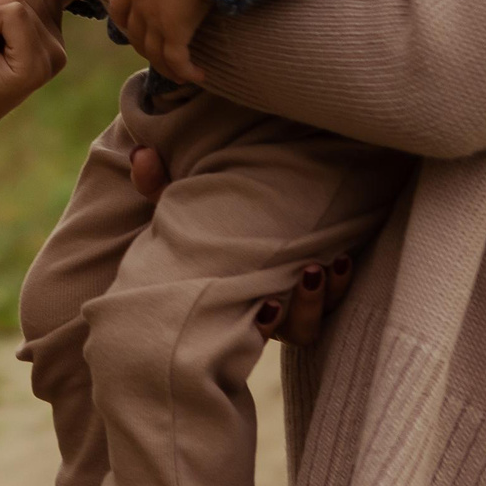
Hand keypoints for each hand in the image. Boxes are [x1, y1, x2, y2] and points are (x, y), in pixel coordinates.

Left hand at [105, 0, 208, 83]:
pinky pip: (177, 60)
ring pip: (154, 52)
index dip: (124, 20)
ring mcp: (157, 20)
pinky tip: (199, 76)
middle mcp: (141, 5)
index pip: (119, 7)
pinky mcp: (176, 32)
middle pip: (136, 35)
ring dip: (166, 65)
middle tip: (162, 53)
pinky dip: (186, 71)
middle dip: (146, 46)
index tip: (131, 28)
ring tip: (181, 72)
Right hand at [128, 146, 355, 341]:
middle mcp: (269, 308)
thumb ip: (159, 187)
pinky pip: (338, 297)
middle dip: (307, 308)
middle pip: (297, 330)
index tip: (270, 305)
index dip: (265, 327)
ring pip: (320, 317)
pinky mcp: (322, 280)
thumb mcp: (179, 209)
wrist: (233, 216)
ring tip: (329, 262)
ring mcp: (297, 299)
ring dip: (327, 294)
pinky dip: (342, 282)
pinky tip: (344, 257)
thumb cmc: (203, 224)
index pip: (249, 330)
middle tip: (309, 271)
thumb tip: (142, 155)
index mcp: (235, 301)